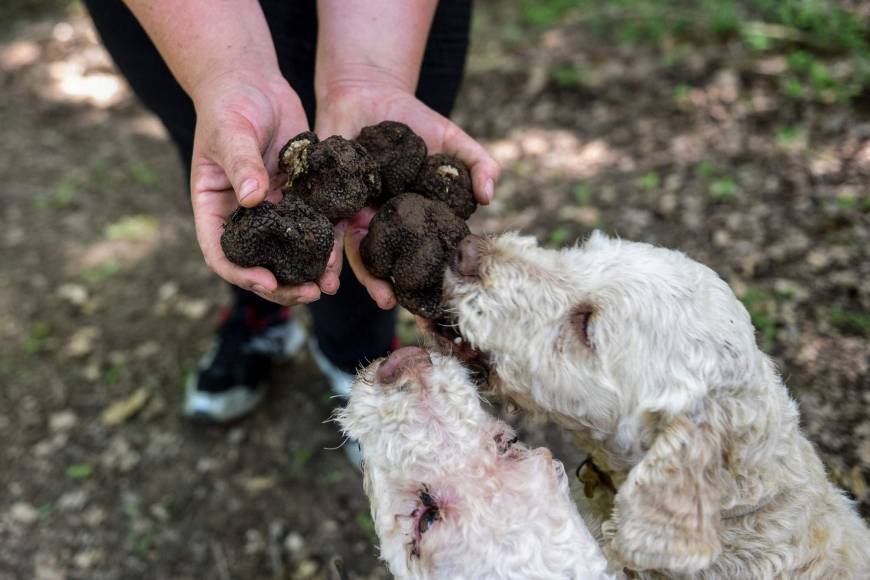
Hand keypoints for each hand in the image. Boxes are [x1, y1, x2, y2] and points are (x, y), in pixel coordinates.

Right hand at [190, 71, 344, 305]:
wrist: (254, 82)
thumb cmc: (230, 104)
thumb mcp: (230, 131)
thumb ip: (242, 164)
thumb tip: (253, 199)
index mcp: (216, 208)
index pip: (223, 253)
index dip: (243, 274)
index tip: (268, 283)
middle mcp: (244, 216)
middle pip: (260, 263)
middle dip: (283, 284)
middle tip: (309, 294)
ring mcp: (273, 209)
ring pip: (290, 251)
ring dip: (309, 270)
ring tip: (329, 286)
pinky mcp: (300, 196)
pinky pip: (314, 226)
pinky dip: (327, 243)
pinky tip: (343, 255)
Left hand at [316, 82, 500, 308]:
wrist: (370, 91)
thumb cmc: (415, 120)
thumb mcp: (452, 140)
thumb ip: (477, 163)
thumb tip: (490, 196)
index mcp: (410, 216)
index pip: (420, 252)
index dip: (425, 275)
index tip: (432, 298)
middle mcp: (380, 220)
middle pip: (382, 258)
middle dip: (384, 282)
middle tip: (390, 302)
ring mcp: (353, 210)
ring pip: (350, 247)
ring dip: (351, 271)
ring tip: (357, 292)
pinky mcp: (325, 196)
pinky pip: (324, 222)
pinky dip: (325, 243)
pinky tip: (324, 262)